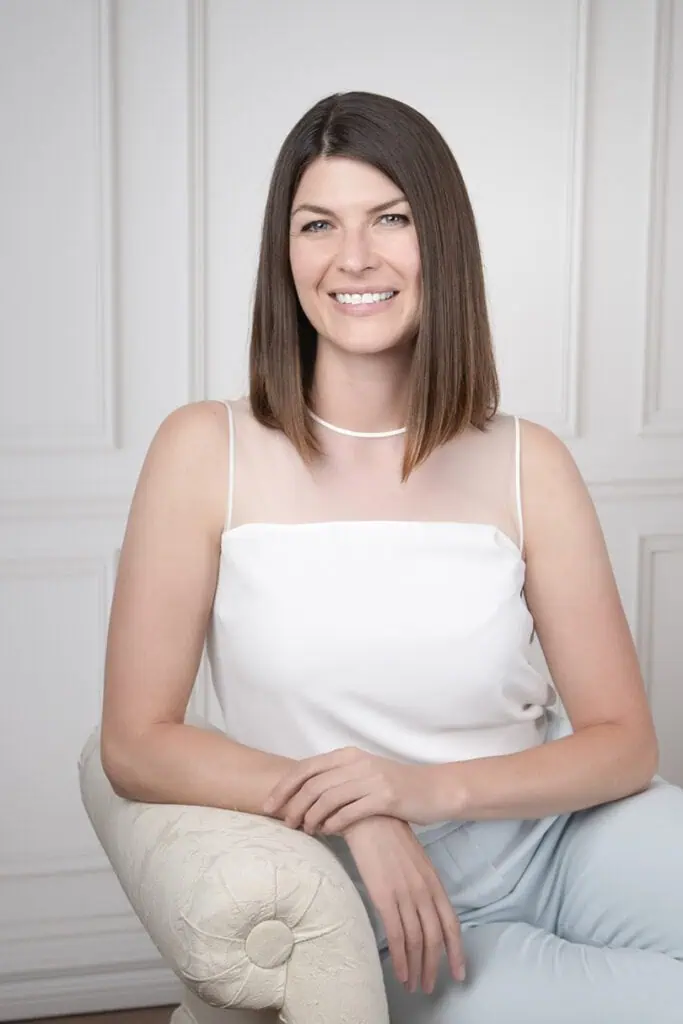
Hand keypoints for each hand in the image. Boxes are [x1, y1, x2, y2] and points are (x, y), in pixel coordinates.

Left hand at [263, 746, 444, 833]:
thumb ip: (337, 780)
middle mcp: (357, 763)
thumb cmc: (395, 786)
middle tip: (284, 824)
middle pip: (312, 784)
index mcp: (348, 755)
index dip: (284, 787)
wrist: (434, 789)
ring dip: (310, 818)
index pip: (306, 768)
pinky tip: (327, 833)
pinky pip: (349, 813)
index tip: (268, 805)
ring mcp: (371, 779)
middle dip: (292, 806)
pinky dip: (332, 824)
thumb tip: (302, 797)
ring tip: (305, 831)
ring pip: (327, 799)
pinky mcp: (385, 798)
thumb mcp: (363, 774)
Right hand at [342, 816, 465, 993]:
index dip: (456, 951)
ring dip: (417, 968)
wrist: (369, 817)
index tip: (458, 973)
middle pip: (435, 938)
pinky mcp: (385, 897)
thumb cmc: (388, 834)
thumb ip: (421, 882)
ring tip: (414, 985)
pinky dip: (401, 958)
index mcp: (433, 881)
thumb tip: (421, 905)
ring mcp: (406, 895)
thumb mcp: (414, 859)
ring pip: (417, 941)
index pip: (452, 923)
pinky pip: (397, 935)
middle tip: (430, 986)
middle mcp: (424, 891)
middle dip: (434, 966)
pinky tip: (400, 973)